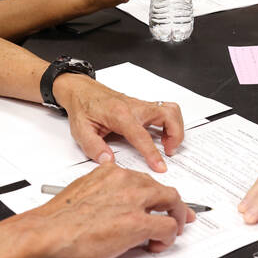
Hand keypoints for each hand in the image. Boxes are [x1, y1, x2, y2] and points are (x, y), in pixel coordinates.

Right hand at [30, 163, 194, 257]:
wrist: (49, 233)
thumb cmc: (58, 219)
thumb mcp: (82, 191)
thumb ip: (102, 191)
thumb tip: (112, 205)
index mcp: (111, 174)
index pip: (142, 179)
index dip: (154, 194)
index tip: (158, 202)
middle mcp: (125, 182)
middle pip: (162, 188)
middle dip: (174, 204)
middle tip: (180, 216)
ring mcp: (134, 201)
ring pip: (172, 202)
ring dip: (175, 218)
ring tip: (172, 232)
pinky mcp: (138, 223)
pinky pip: (168, 226)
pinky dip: (168, 237)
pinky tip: (156, 245)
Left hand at [53, 74, 183, 171]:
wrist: (82, 90)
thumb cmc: (83, 107)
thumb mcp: (81, 131)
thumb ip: (94, 147)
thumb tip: (109, 160)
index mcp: (120, 114)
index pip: (141, 136)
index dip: (152, 153)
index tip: (160, 166)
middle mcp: (134, 107)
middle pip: (168, 115)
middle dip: (175, 135)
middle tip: (168, 151)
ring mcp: (140, 105)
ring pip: (170, 110)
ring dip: (176, 128)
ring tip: (168, 144)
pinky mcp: (143, 106)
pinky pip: (165, 110)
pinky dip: (170, 122)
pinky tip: (162, 135)